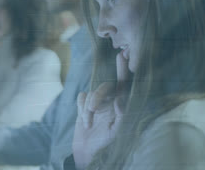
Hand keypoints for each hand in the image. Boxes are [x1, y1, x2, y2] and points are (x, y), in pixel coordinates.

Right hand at [72, 51, 129, 169]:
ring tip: (88, 124)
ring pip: (91, 94)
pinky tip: (84, 121)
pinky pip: (81, 97)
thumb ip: (121, 115)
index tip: (122, 56)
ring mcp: (97, 102)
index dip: (123, 69)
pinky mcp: (84, 104)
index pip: (123, 84)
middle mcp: (110, 100)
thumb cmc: (105, 141)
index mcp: (120, 105)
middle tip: (91, 109)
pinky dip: (81, 109)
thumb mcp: (116, 131)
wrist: (87, 150)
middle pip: (104, 87)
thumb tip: (119, 101)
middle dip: (97, 97)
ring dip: (88, 110)